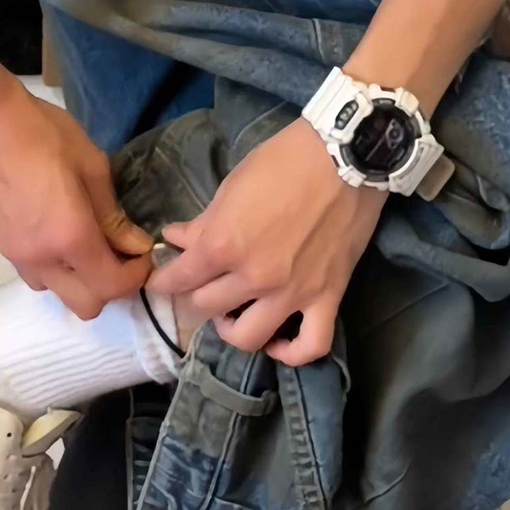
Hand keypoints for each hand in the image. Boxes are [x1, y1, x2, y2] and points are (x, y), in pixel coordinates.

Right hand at [0, 77, 151, 318]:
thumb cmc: (42, 134)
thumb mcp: (92, 168)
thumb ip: (115, 216)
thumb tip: (136, 245)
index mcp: (70, 239)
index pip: (112, 285)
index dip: (136, 276)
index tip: (143, 252)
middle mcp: (43, 260)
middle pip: (87, 306)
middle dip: (111, 288)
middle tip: (122, 256)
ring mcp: (19, 258)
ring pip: (61, 295)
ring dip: (82, 283)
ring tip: (90, 248)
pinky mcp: (3, 249)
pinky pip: (40, 278)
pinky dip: (59, 272)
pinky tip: (62, 241)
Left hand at [148, 119, 386, 365]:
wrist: (347, 155)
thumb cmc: (285, 162)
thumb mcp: (232, 187)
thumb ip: (202, 222)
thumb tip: (174, 239)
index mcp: (223, 245)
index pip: (179, 279)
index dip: (164, 281)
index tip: (163, 280)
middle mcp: (253, 278)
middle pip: (206, 307)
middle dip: (196, 296)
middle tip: (202, 286)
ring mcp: (291, 293)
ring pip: (247, 337)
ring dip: (231, 330)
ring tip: (232, 316)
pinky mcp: (326, 298)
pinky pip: (310, 345)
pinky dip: (292, 354)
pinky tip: (278, 344)